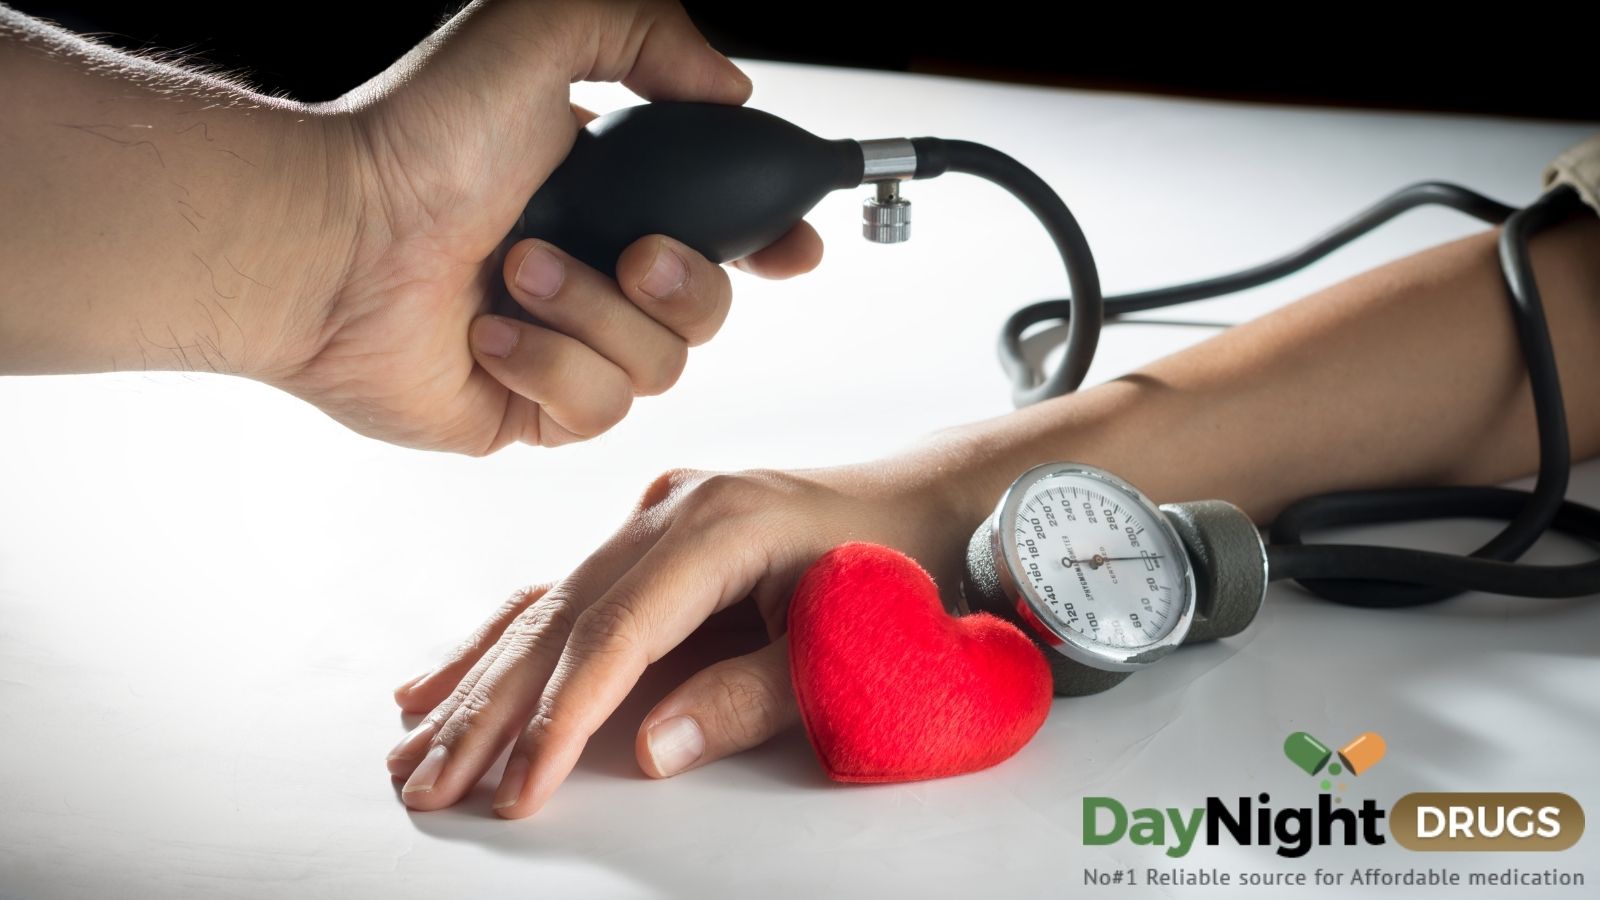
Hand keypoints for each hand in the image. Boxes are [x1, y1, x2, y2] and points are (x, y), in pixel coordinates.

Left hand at [264, 0, 822, 452]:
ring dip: (591, 313)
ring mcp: (561, 348)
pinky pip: (597, 411)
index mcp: (605, 199)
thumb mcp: (538, 35)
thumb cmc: (415, 141)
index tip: (795, 246)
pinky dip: (547, 363)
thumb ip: (649, 30)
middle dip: (683, 283)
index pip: (717, 232)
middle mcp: (590, 275)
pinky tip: (486, 332)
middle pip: (708, 310)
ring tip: (512, 271)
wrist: (329, 239)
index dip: (768, 243)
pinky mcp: (527, 410)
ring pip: (659, 367)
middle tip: (632, 251)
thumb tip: (732, 92)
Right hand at [385, 446, 987, 815]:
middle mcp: (669, 512)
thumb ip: (753, 694)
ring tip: (406, 742)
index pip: (614, 636)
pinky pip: (564, 594)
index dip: (560, 719)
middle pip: (559, 619)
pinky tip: (444, 677)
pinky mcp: (651, 541)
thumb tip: (649, 751)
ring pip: (546, 605)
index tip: (515, 791)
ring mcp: (655, 519)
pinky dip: (504, 641)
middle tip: (423, 783)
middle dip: (488, 709)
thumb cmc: (906, 569)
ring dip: (476, 679)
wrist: (933, 501)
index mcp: (718, 526)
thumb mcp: (850, 640)